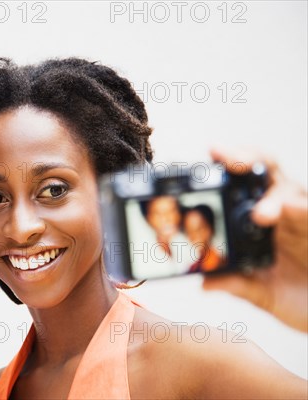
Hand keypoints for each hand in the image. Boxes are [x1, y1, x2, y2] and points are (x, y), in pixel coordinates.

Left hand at [203, 147, 307, 331]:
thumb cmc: (296, 295)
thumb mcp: (262, 292)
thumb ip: (236, 284)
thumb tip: (206, 283)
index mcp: (258, 216)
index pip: (240, 179)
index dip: (227, 162)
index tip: (212, 151)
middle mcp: (281, 208)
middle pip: (265, 170)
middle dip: (247, 159)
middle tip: (232, 160)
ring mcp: (304, 215)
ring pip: (290, 190)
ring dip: (275, 198)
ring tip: (261, 212)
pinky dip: (303, 209)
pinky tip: (292, 209)